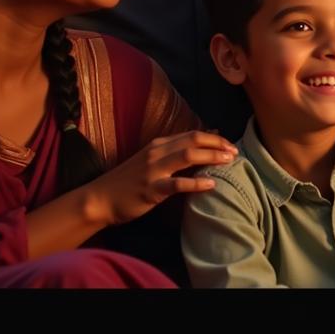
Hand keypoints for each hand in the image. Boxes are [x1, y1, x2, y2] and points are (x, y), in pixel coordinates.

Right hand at [90, 131, 236, 225]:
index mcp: (158, 144)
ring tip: (229, 161)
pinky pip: (177, 184)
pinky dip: (196, 183)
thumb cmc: (128, 181)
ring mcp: (153, 170)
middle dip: (217, 145)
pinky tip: (211, 184)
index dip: (212, 138)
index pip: (191, 135)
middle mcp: (156, 152)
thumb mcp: (150, 161)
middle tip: (235, 151)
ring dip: (211, 157)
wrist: (100, 198)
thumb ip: (172, 153)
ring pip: (187, 157)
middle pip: (193, 141)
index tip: (229, 143)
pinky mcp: (150, 189)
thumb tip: (200, 145)